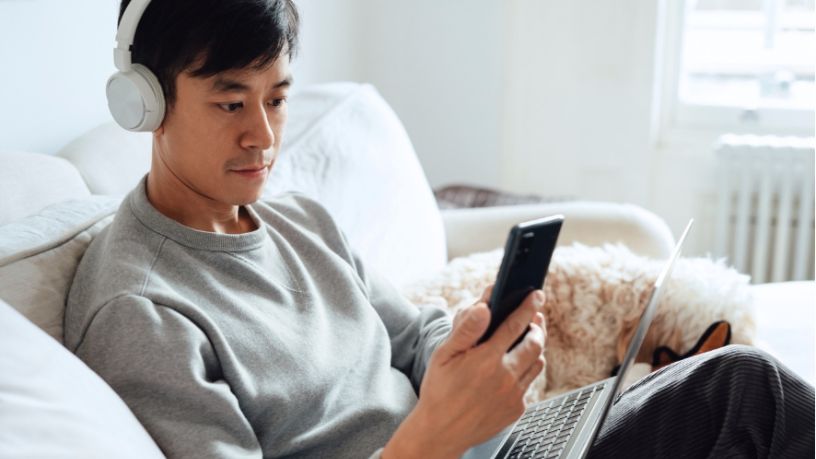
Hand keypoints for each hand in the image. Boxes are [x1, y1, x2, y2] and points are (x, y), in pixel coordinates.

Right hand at [382, 286, 546, 458]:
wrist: (441, 432)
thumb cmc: (440, 391)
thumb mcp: (444, 355)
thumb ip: (466, 329)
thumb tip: (484, 307)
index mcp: (486, 359)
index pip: (515, 325)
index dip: (528, 307)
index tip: (537, 296)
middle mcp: (504, 376)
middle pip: (535, 343)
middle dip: (537, 326)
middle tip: (534, 318)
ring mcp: (513, 394)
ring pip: (537, 363)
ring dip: (536, 348)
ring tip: (527, 339)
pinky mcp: (516, 408)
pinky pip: (529, 384)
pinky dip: (526, 371)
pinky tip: (514, 368)